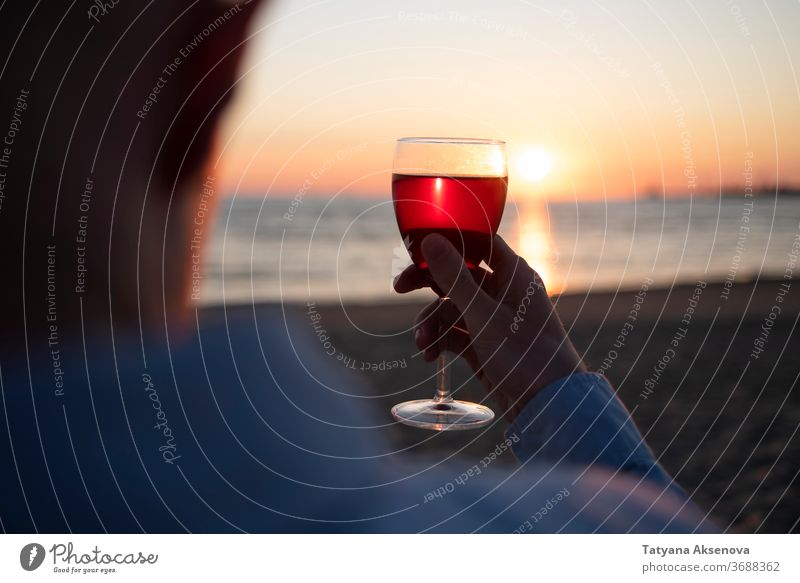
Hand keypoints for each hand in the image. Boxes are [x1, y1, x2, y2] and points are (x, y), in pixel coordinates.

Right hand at [394, 234, 585, 422]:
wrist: (546, 406)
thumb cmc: (524, 354)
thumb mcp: (482, 314)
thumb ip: (454, 278)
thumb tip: (430, 239)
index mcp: (513, 274)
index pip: (477, 243)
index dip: (447, 242)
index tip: (416, 249)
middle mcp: (504, 292)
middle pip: (457, 275)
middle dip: (428, 285)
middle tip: (399, 288)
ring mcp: (493, 319)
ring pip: (451, 308)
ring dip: (432, 322)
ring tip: (421, 344)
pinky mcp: (484, 344)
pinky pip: (454, 333)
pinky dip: (440, 341)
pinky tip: (429, 356)